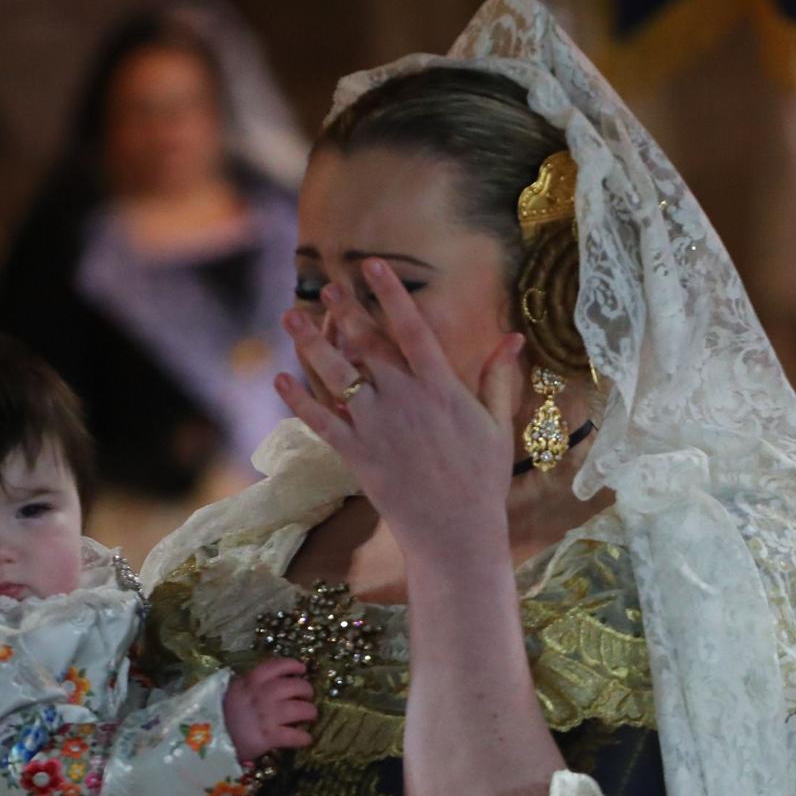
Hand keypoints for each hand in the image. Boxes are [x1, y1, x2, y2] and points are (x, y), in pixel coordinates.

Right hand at [223, 657, 315, 763]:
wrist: (206, 742)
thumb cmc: (218, 717)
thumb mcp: (231, 693)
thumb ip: (249, 686)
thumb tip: (271, 682)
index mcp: (250, 681)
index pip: (277, 666)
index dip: (293, 666)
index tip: (302, 670)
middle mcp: (261, 695)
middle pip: (295, 686)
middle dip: (306, 690)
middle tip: (307, 696)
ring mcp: (266, 715)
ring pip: (300, 709)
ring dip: (309, 712)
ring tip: (310, 715)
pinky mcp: (268, 737)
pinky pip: (294, 736)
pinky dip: (303, 738)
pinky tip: (306, 739)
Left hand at [276, 258, 522, 561]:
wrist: (455, 531)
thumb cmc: (482, 479)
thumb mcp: (497, 423)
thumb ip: (499, 377)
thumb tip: (514, 337)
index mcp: (440, 387)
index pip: (411, 327)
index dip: (390, 293)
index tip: (372, 265)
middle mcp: (403, 399)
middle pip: (366, 344)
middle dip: (344, 311)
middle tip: (327, 287)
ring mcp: (376, 426)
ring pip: (336, 375)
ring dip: (311, 342)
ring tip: (292, 317)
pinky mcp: (356, 453)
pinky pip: (320, 421)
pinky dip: (298, 399)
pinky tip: (281, 378)